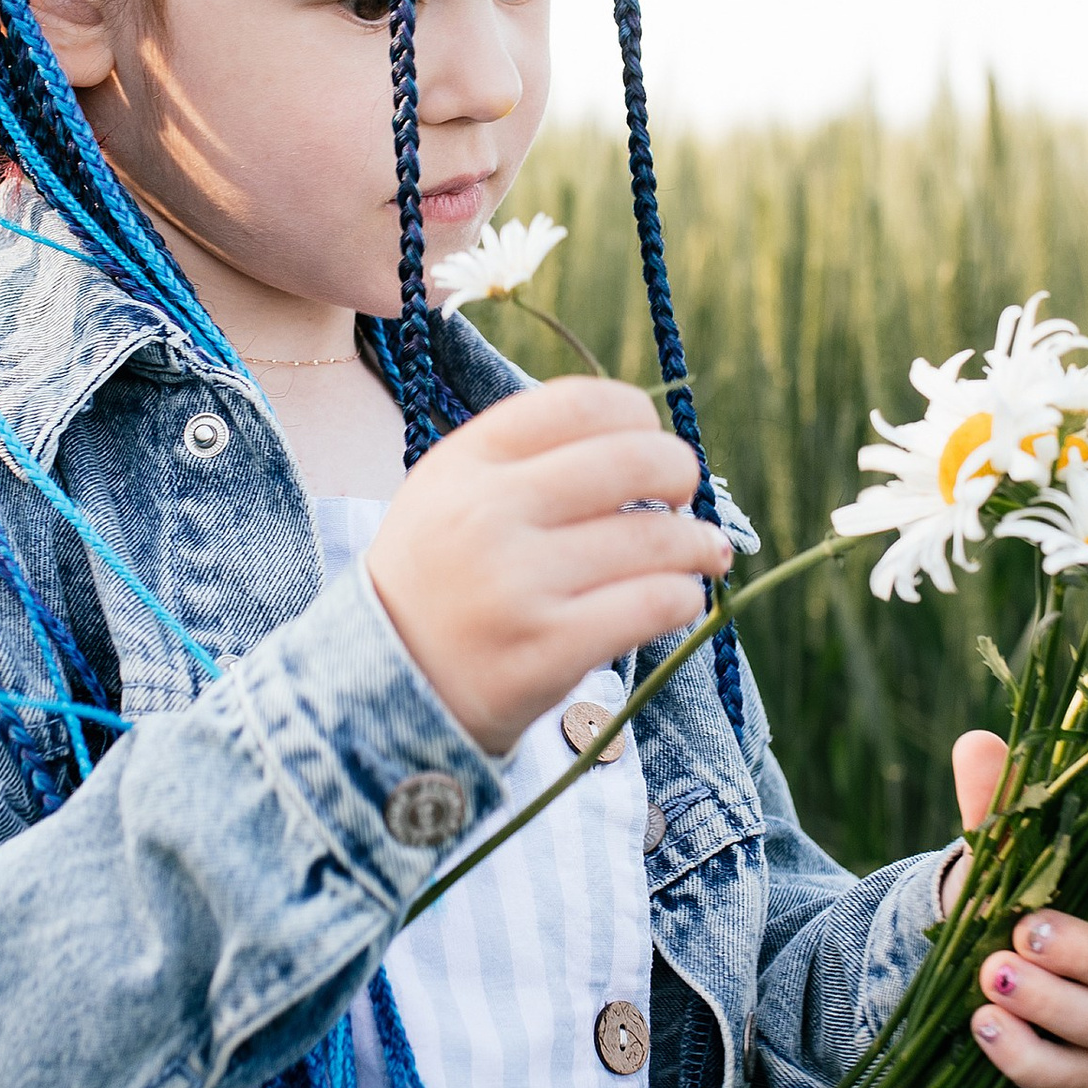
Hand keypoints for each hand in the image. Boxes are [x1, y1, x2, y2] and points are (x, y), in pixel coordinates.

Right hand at [365, 378, 732, 757]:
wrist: (384, 683)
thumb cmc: (439, 578)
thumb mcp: (451, 492)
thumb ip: (529, 456)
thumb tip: (646, 437)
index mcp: (466, 462)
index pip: (581, 403)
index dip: (637, 415)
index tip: (648, 440)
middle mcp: (490, 514)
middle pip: (634, 460)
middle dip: (681, 473)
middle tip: (684, 496)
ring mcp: (519, 584)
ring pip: (657, 538)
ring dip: (698, 543)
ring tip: (704, 551)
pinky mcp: (550, 649)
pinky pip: (655, 603)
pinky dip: (684, 596)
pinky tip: (678, 598)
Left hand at [942, 729, 1087, 1087]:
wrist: (972, 956)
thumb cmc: (1013, 886)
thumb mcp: (1006, 842)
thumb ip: (1002, 801)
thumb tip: (978, 745)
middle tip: (1029, 932)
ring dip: (1054, 1004)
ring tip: (992, 975)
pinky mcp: (1082, 1071)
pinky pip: (1069, 1077)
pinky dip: (1026, 1056)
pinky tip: (983, 1025)